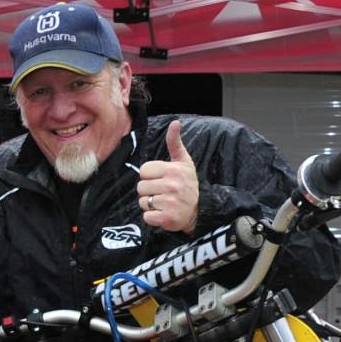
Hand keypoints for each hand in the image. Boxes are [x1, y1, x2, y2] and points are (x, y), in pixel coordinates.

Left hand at [135, 119, 199, 233]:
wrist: (199, 210)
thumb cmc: (188, 183)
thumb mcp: (184, 161)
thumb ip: (175, 143)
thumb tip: (175, 122)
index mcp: (173, 170)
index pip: (143, 171)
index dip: (150, 176)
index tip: (161, 179)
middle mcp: (172, 185)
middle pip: (140, 187)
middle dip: (148, 191)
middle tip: (162, 193)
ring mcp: (170, 203)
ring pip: (143, 202)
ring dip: (150, 205)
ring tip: (163, 203)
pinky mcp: (168, 219)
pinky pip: (147, 217)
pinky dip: (152, 218)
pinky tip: (163, 213)